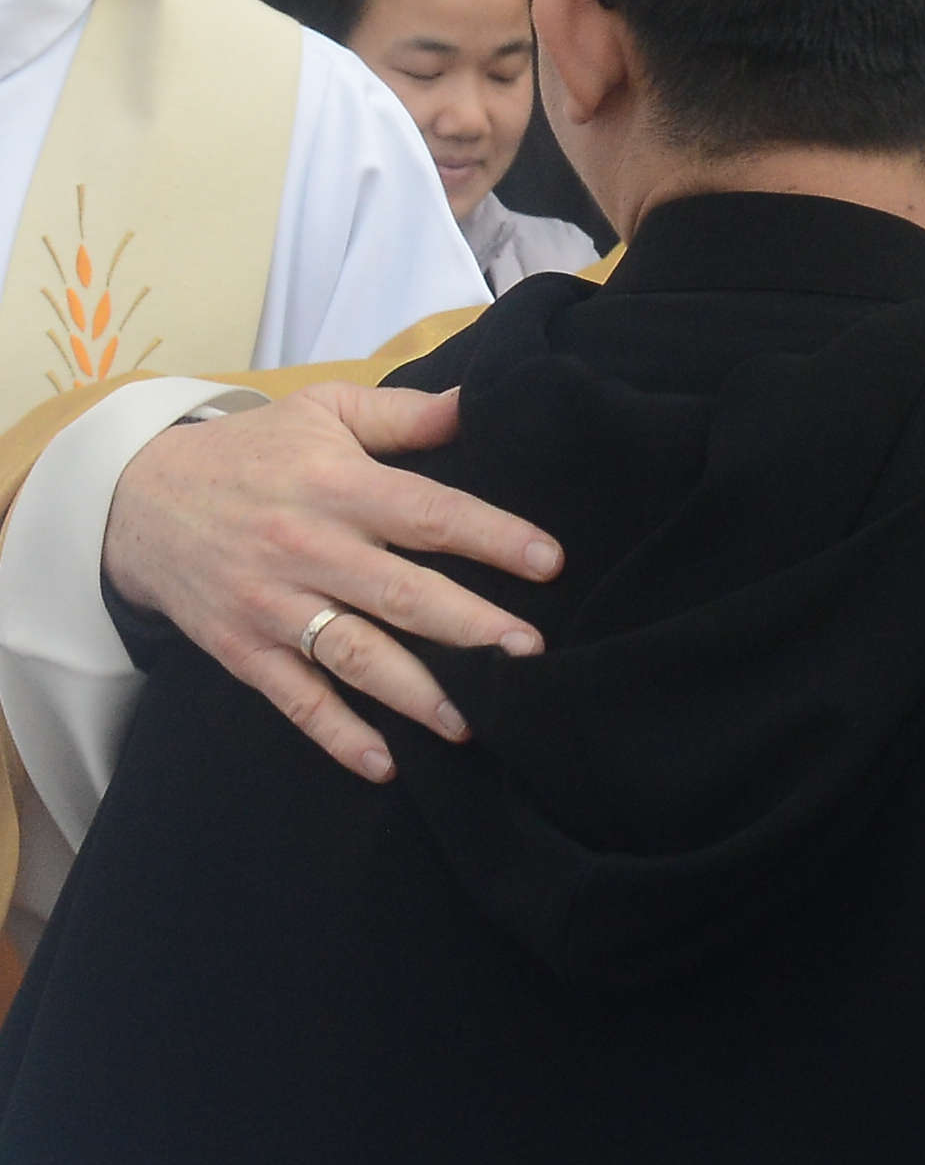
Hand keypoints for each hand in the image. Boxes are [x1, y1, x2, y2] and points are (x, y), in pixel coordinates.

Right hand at [103, 383, 562, 780]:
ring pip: (354, 655)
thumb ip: (404, 413)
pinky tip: (383, 763)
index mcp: (337, 486)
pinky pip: (294, 699)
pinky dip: (337, 734)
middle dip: (470, 626)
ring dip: (415, 693)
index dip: (492, 537)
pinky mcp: (241, 649)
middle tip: (530, 653)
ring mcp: (272, 605)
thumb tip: (477, 401)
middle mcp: (307, 548)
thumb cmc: (250, 452)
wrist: (134, 499)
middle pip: (400, 593)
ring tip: (473, 720)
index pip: (428, 513)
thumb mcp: (321, 411)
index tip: (550, 561)